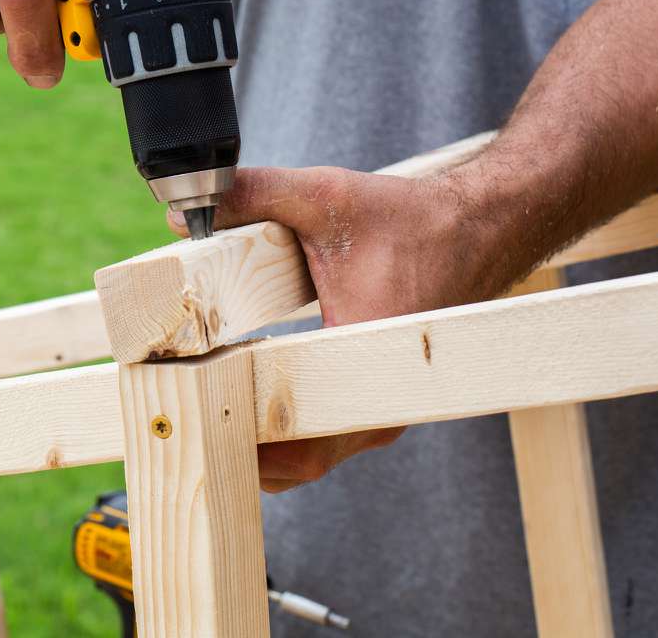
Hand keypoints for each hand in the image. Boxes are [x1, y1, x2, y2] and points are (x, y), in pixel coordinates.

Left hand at [170, 165, 512, 491]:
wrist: (478, 228)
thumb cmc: (410, 220)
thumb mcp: (325, 196)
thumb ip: (253, 196)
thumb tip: (181, 211)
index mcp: (364, 364)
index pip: (294, 438)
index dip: (235, 433)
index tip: (188, 412)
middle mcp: (379, 406)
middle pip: (294, 461)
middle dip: (233, 443)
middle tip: (179, 412)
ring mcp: (378, 411)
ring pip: (305, 454)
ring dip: (254, 439)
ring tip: (197, 404)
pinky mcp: (373, 401)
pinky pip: (319, 435)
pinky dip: (277, 427)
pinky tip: (236, 394)